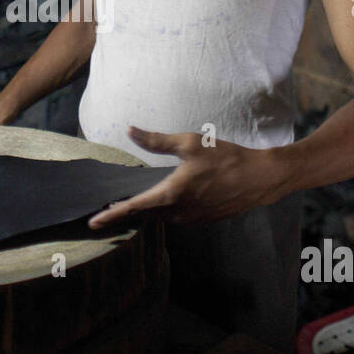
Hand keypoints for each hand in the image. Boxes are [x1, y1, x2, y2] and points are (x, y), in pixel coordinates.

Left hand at [88, 126, 290, 228]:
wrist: (260, 178)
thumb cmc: (226, 157)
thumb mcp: (190, 142)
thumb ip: (157, 140)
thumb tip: (130, 131)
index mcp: (171, 194)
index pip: (134, 208)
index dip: (111, 215)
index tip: (93, 223)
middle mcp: (179, 212)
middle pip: (145, 215)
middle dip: (126, 213)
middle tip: (108, 208)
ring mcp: (192, 219)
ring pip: (161, 217)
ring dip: (147, 211)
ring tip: (132, 203)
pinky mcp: (203, 220)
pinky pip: (176, 217)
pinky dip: (165, 210)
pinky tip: (165, 198)